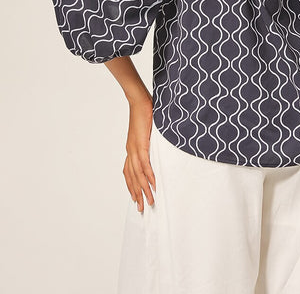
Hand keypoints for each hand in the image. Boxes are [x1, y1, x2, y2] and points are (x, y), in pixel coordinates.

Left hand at [123, 95, 155, 212]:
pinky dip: (149, 176)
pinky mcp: (141, 144)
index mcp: (131, 149)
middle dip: (137, 194)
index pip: (128, 173)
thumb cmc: (145, 113)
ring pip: (138, 175)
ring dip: (143, 190)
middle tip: (141, 208)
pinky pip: (145, 164)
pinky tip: (153, 185)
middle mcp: (130, 152)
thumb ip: (151, 141)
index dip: (132, 186)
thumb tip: (160, 147)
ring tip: (149, 201)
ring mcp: (134, 149)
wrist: (139, 100)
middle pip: (132, 178)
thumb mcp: (148, 131)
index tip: (136, 198)